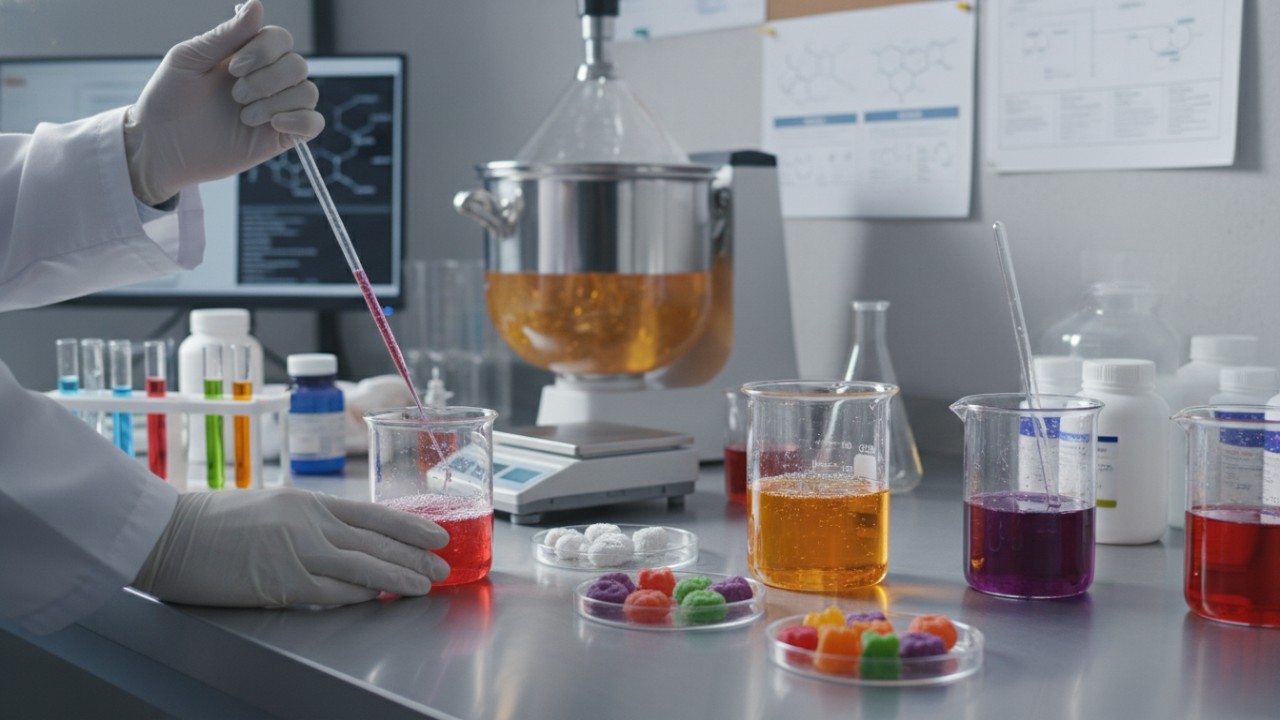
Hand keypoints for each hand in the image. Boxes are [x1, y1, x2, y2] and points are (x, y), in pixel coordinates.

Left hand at [124, 0, 323, 205]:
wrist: (160, 148)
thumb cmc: (168, 99)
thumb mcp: (190, 58)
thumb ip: (226, 35)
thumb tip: (258, 5)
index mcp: (245, 55)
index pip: (280, 39)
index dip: (265, 50)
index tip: (232, 68)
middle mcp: (266, 79)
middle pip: (297, 65)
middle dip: (267, 80)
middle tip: (234, 96)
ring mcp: (276, 108)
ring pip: (308, 92)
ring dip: (276, 102)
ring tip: (244, 116)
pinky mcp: (281, 137)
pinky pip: (314, 123)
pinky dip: (300, 120)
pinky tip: (273, 124)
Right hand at [133, 488, 450, 606]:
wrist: (169, 533)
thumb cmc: (214, 520)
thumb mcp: (273, 506)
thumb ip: (311, 521)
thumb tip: (347, 540)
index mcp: (310, 501)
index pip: (374, 514)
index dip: (410, 527)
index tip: (436, 535)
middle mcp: (311, 523)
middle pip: (377, 541)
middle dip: (415, 555)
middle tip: (442, 566)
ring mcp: (299, 552)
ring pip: (364, 566)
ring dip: (399, 577)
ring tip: (426, 585)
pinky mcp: (283, 583)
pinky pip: (333, 592)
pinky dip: (360, 595)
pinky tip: (380, 597)